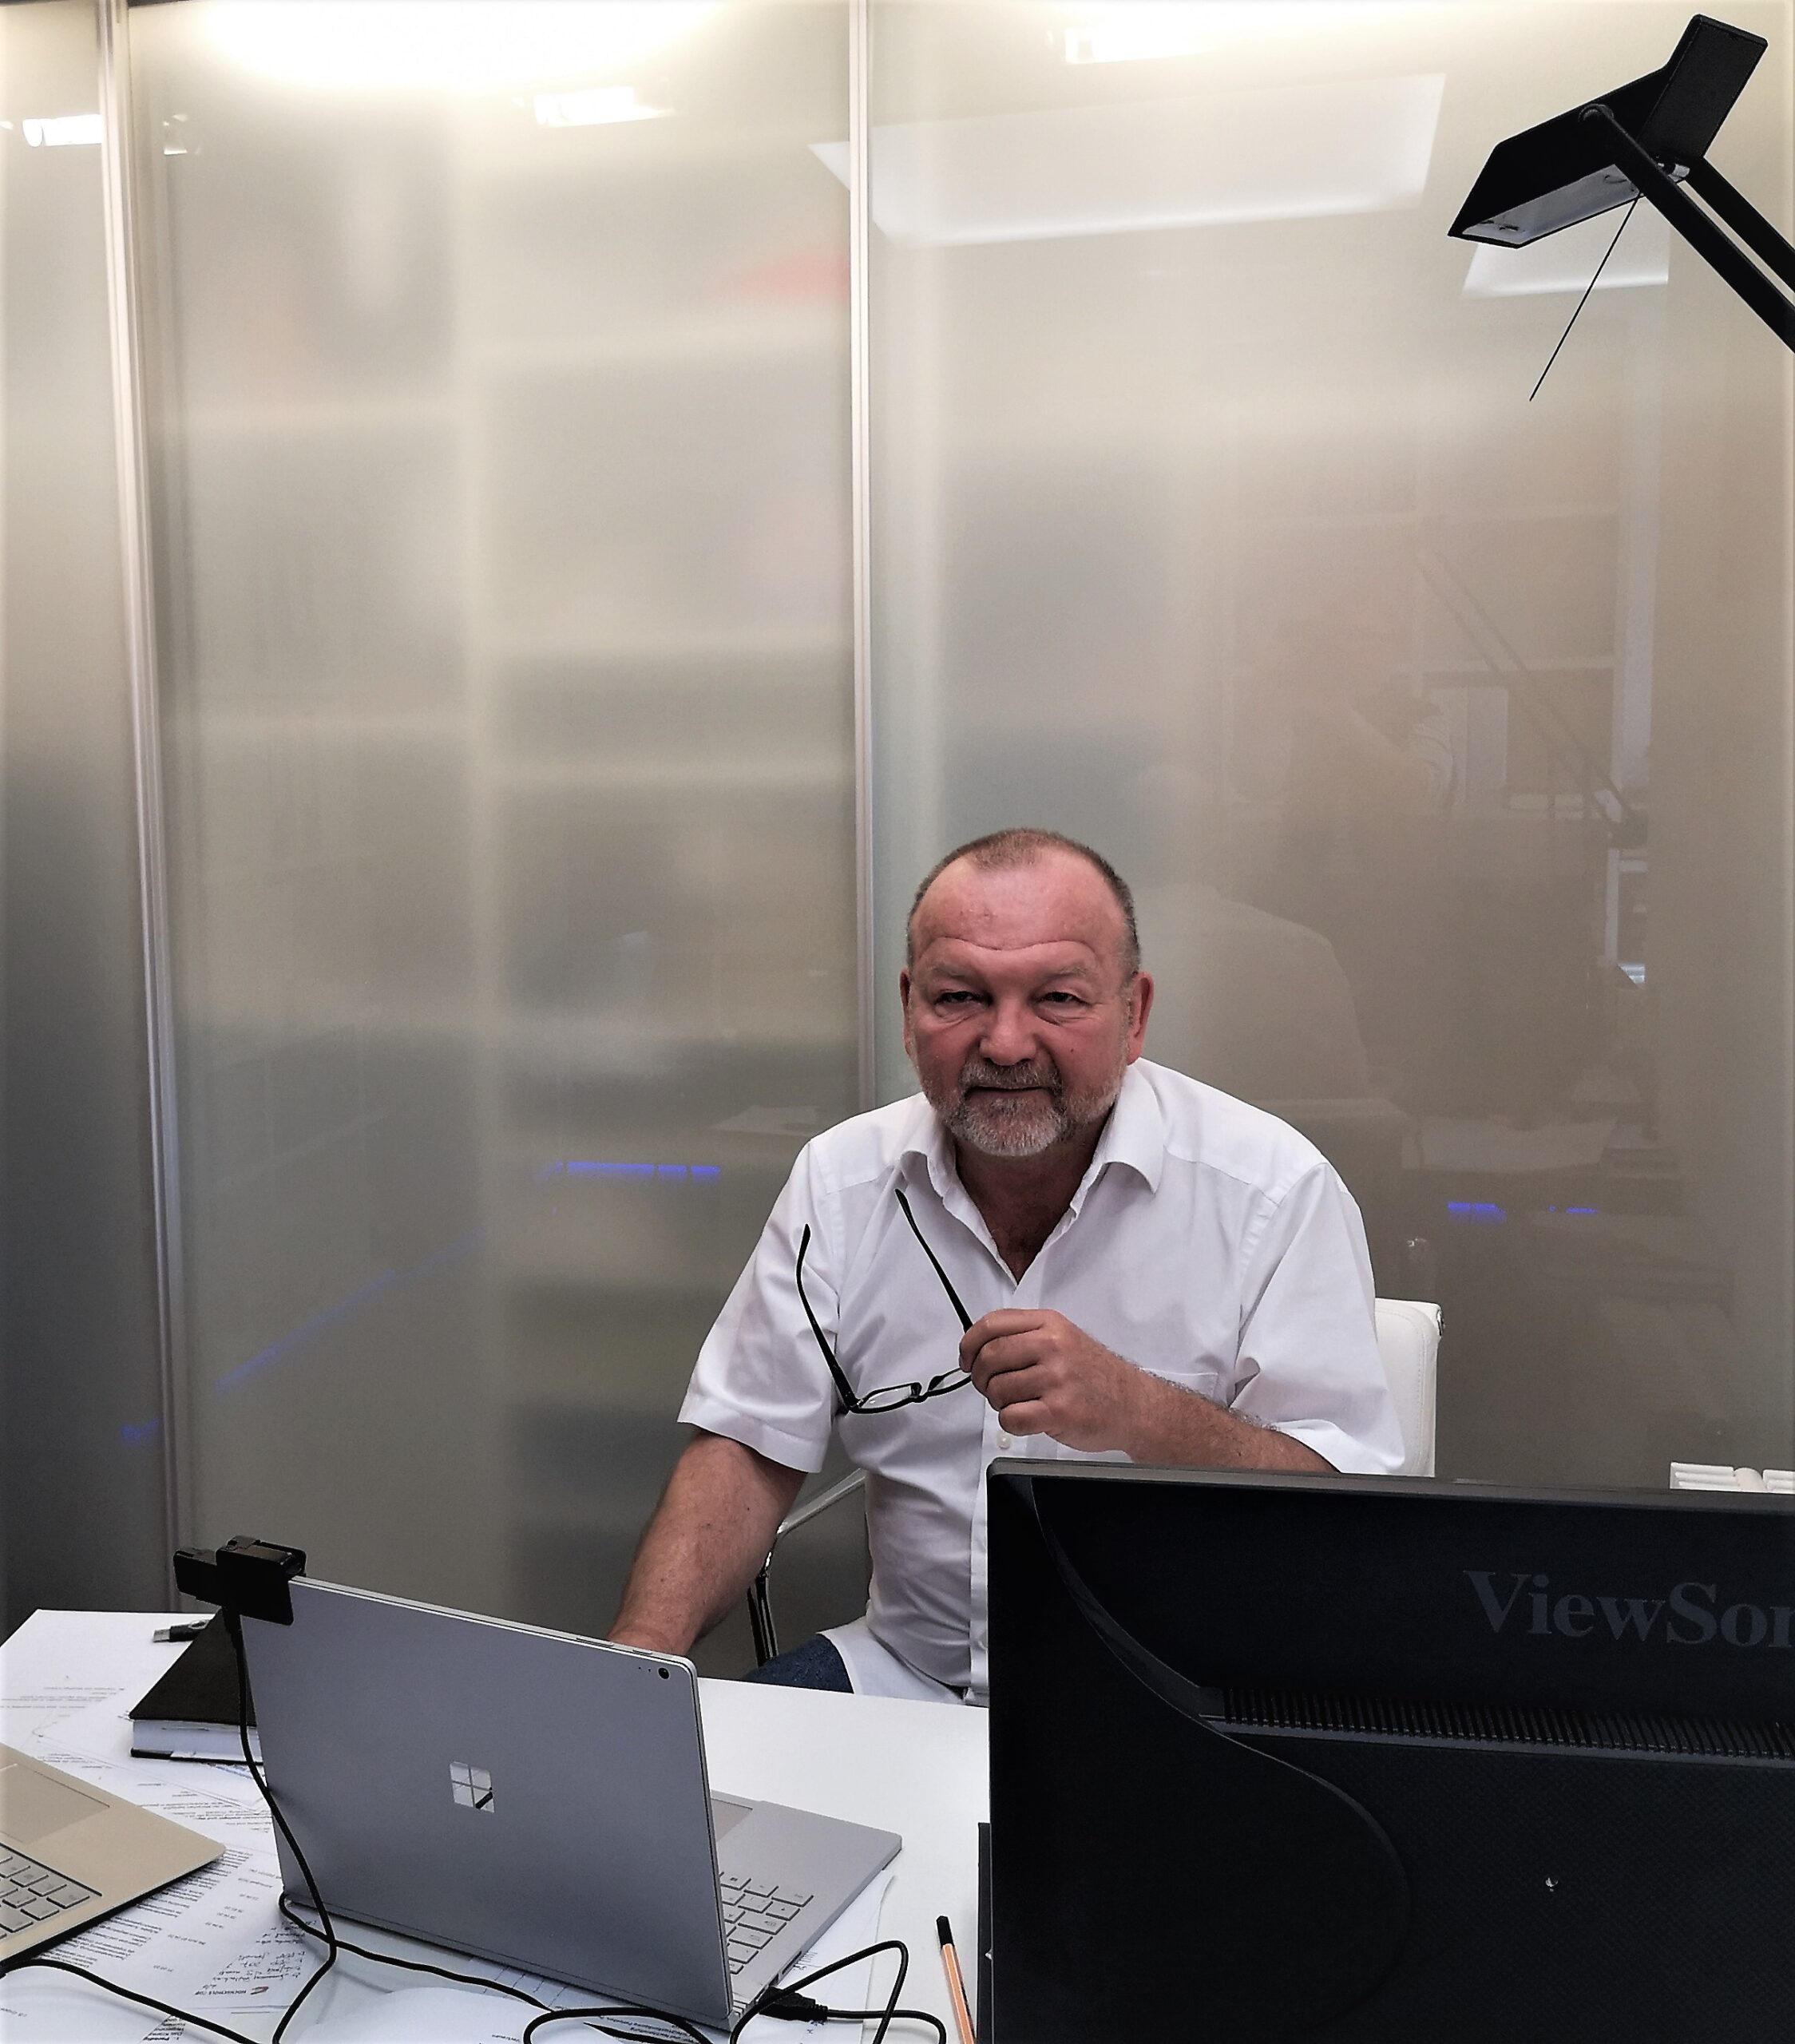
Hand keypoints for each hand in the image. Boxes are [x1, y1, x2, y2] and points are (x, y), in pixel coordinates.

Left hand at [959, 1309, 1148, 1453]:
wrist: (1134, 1404)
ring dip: (998, 1402)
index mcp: (1050, 1325)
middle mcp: (1053, 1347)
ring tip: (1018, 1402)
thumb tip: (978, 1345)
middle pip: (989, 1357)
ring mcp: (1056, 1379)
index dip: (969, 1344)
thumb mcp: (1064, 1338)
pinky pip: (1011, 1418)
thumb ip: (1025, 1335)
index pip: (992, 1324)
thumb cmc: (1096, 1375)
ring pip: (997, 1390)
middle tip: (988, 1386)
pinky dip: (1011, 1422)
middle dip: (980, 1377)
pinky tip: (1027, 1418)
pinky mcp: (1058, 1411)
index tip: (966, 1359)